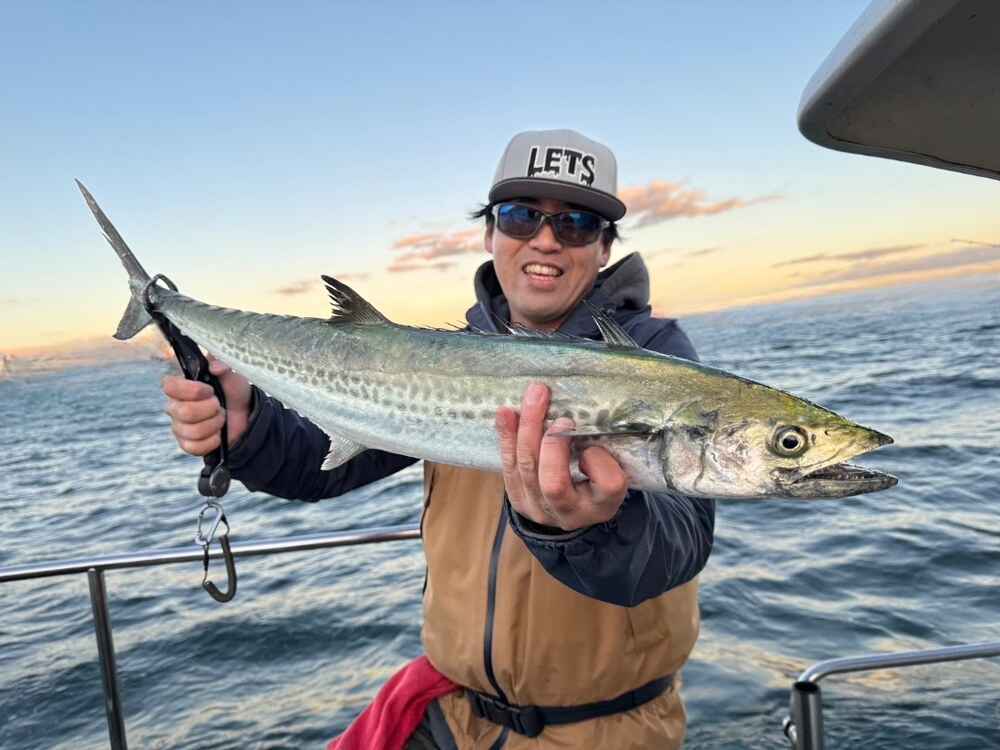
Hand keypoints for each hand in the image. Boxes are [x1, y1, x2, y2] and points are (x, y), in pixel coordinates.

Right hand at [162, 354, 251, 455]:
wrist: (246, 416)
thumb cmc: (233, 392)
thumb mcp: (232, 375)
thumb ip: (224, 365)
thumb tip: (215, 367)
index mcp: (180, 387)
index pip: (168, 386)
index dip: (191, 390)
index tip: (210, 390)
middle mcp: (175, 407)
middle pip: (184, 412)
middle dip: (210, 409)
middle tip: (219, 405)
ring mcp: (179, 427)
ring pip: (192, 431)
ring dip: (214, 424)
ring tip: (221, 418)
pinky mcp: (187, 444)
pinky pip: (195, 447)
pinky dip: (212, 441)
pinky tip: (218, 434)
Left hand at [495, 382, 628, 530]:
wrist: (571, 513)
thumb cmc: (596, 484)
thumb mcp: (612, 473)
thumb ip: (604, 453)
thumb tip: (582, 424)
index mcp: (602, 506)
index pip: (608, 485)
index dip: (599, 460)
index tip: (593, 445)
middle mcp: (570, 513)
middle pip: (554, 482)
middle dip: (553, 443)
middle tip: (561, 415)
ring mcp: (538, 509)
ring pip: (527, 468)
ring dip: (527, 429)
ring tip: (534, 397)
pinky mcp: (518, 500)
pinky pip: (508, 466)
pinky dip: (507, 436)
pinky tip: (506, 413)